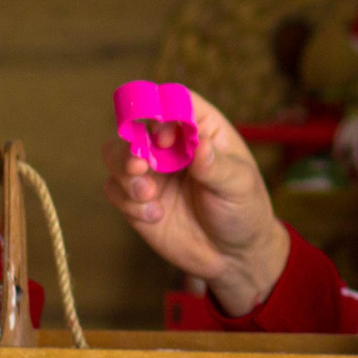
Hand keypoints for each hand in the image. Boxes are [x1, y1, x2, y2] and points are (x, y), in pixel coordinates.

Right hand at [98, 91, 288, 317]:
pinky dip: (126, 201)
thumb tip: (199, 146)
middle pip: (135, 124)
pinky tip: (154, 216)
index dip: (162, 112)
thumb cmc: (244, 210)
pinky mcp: (135, 198)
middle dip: (132, 144)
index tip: (163, 137)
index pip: (174, 102)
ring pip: (115, 153)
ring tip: (147, 194)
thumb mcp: (239, 187)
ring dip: (123, 171)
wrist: (233, 255)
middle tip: (140, 166)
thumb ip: (216, 167)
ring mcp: (151, 170)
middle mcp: (170, 144)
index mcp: (200, 128)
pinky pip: (113, 189)